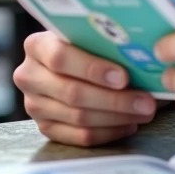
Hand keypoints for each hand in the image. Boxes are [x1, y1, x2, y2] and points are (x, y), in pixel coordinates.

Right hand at [14, 32, 158, 146]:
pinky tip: (128, 124)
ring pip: (78, 117)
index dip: (93, 69)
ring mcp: (34, 105)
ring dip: (116, 117)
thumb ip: (105, 43)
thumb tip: (142, 57)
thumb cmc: (87, 46)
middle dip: (114, 99)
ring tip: (143, 112)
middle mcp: (29, 76)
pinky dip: (108, 132)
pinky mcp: (45, 128)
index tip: (124, 77)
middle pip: (72, 92)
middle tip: (145, 102)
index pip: (61, 58)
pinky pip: (79, 137)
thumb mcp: (89, 36)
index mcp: (37, 46)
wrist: (69, 64)